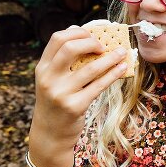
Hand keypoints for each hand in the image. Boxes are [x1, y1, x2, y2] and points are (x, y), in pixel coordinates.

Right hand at [30, 25, 127, 155]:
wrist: (50, 134)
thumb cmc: (56, 101)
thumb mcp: (52, 80)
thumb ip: (64, 61)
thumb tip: (88, 35)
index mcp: (42, 68)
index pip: (57, 38)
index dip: (77, 32)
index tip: (91, 34)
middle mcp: (49, 78)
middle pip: (70, 47)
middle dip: (91, 41)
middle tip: (103, 46)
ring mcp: (61, 93)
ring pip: (90, 68)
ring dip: (110, 58)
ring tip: (122, 52)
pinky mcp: (75, 106)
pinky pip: (99, 86)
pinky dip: (113, 74)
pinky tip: (122, 68)